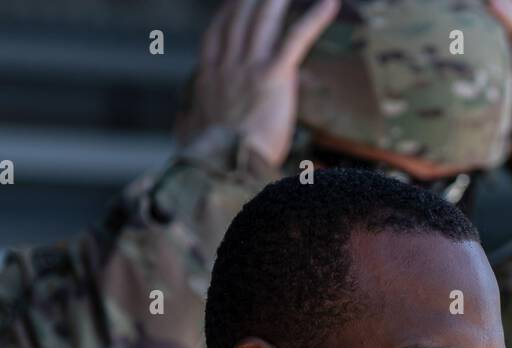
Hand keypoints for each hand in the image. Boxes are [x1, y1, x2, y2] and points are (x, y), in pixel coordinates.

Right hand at [176, 0, 339, 164]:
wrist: (223, 166)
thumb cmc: (209, 162)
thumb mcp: (190, 138)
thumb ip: (188, 123)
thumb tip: (181, 120)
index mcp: (207, 79)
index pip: (216, 36)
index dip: (227, 15)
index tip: (233, 3)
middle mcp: (226, 65)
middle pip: (239, 17)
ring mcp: (249, 67)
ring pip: (264, 18)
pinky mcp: (273, 76)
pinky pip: (295, 38)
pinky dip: (314, 18)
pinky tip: (330, 3)